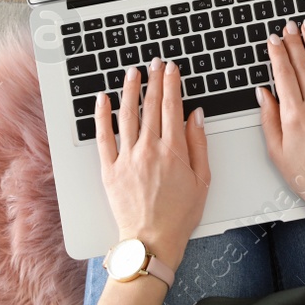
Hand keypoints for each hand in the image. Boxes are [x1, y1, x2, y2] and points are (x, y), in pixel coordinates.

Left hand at [95, 59, 209, 267]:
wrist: (152, 241)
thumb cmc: (179, 215)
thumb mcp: (202, 180)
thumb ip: (199, 144)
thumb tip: (196, 115)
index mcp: (173, 150)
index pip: (172, 106)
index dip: (172, 83)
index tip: (171, 68)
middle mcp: (149, 149)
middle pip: (151, 106)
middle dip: (153, 80)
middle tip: (154, 63)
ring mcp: (127, 158)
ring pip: (127, 115)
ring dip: (130, 90)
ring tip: (132, 73)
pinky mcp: (110, 169)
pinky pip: (103, 137)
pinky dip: (102, 115)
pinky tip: (102, 99)